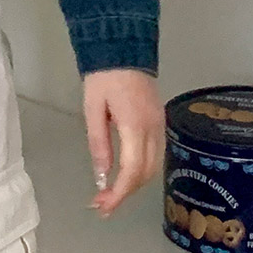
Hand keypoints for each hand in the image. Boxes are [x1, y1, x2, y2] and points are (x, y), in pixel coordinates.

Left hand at [83, 69, 163, 216]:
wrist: (124, 45)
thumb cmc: (104, 75)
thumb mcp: (93, 108)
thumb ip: (99, 143)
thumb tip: (102, 177)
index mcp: (135, 125)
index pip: (132, 171)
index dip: (118, 193)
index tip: (103, 206)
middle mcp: (153, 129)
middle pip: (145, 174)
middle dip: (125, 194)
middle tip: (103, 205)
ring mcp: (160, 124)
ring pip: (153, 167)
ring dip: (134, 184)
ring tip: (112, 194)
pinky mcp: (160, 120)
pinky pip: (156, 154)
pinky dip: (142, 171)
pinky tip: (127, 174)